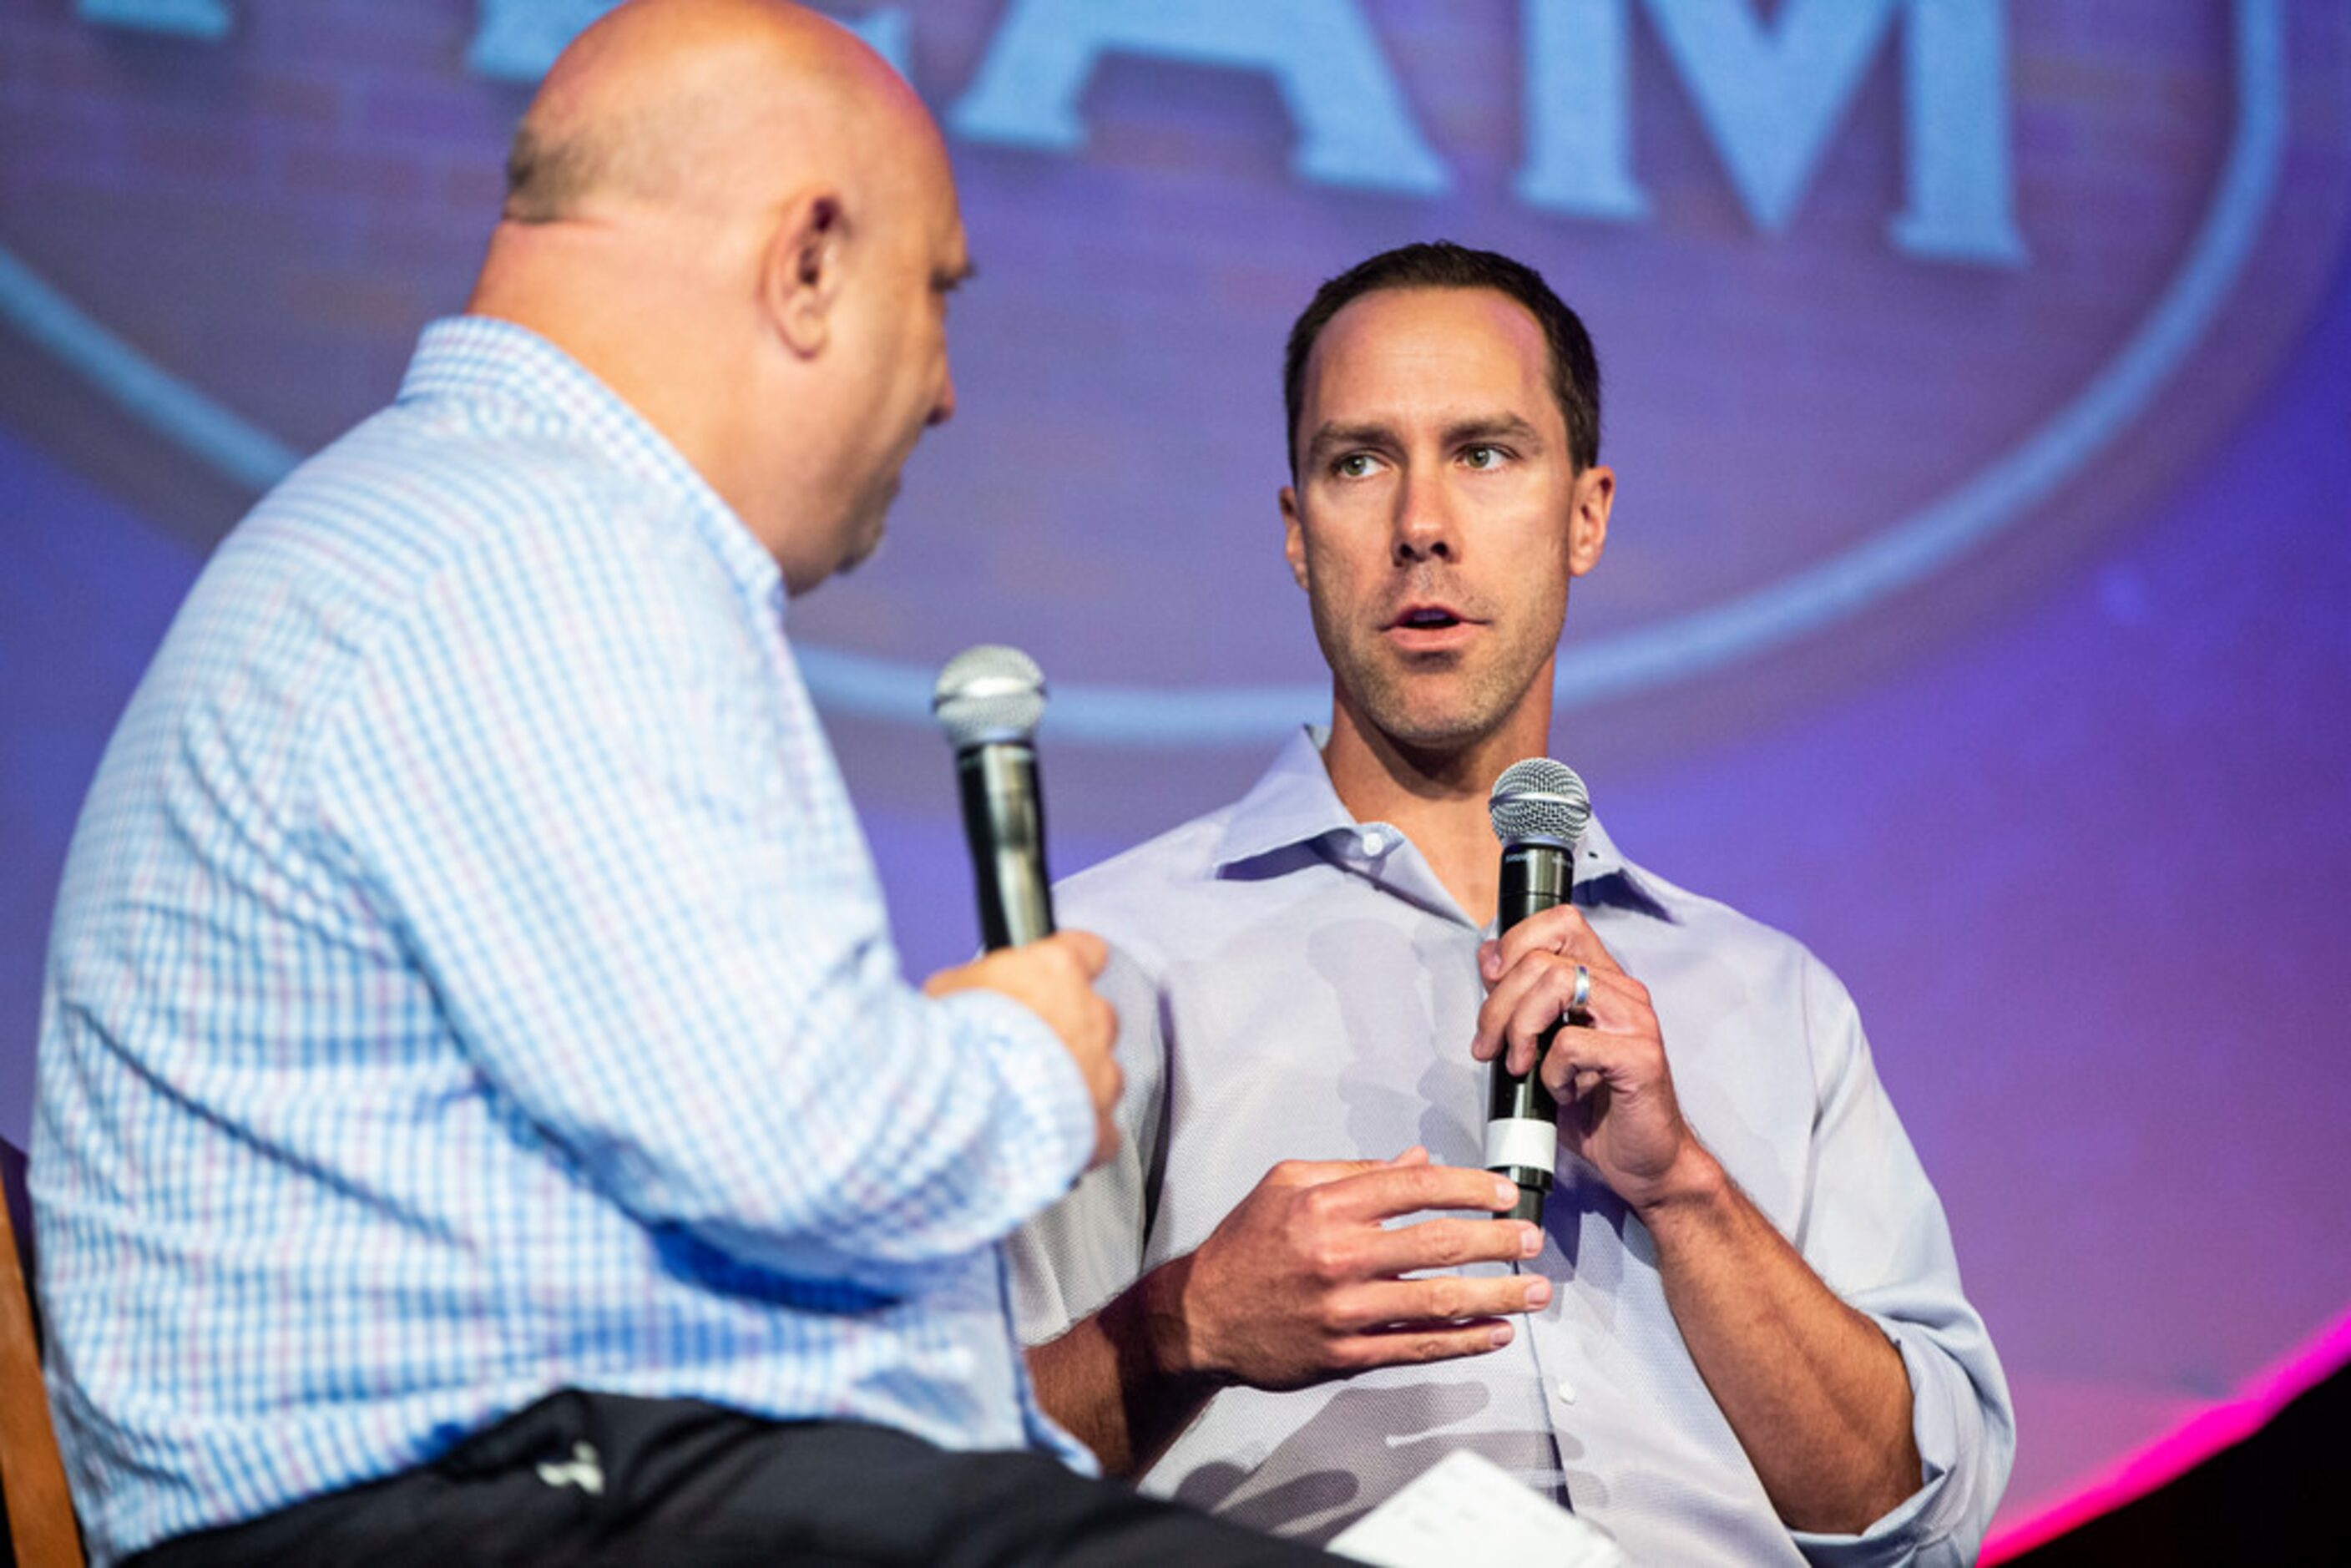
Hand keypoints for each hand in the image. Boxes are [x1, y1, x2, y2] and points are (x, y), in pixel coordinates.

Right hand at [926, 931, 1120, 1168]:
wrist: (967, 1100)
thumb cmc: (956, 1041)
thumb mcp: (949, 991)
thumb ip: (977, 989)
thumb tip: (965, 995)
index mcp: (1057, 971)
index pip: (1086, 952)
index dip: (1069, 968)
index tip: (1057, 977)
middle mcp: (1090, 1016)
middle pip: (1095, 1016)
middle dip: (1068, 1032)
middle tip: (1028, 1049)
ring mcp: (1101, 1069)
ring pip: (1103, 1072)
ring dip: (1077, 1082)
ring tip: (1034, 1099)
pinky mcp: (1099, 1123)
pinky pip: (1104, 1129)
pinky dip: (1085, 1134)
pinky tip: (1055, 1138)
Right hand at [1156, 1149, 1547, 1390]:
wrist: (1200, 1317)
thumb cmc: (1245, 1245)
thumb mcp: (1286, 1185)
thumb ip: (1353, 1171)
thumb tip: (1418, 1161)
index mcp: (1326, 1204)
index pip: (1416, 1187)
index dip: (1470, 1188)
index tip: (1504, 1194)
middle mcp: (1338, 1254)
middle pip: (1439, 1242)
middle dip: (1498, 1240)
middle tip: (1534, 1238)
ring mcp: (1344, 1309)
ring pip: (1438, 1300)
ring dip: (1497, 1295)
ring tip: (1536, 1291)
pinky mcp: (1345, 1355)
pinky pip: (1417, 1348)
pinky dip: (1464, 1342)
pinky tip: (1496, 1333)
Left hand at [1472, 906, 1717, 1214]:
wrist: (1644, 1162)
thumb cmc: (1594, 1108)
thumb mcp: (1543, 1048)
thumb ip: (1521, 1003)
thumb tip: (1489, 959)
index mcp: (1602, 981)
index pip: (1560, 922)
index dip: (1516, 943)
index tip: (1491, 983)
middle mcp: (1623, 991)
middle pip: (1542, 959)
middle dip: (1497, 1005)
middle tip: (1488, 1048)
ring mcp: (1636, 1021)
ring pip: (1557, 986)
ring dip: (1520, 1029)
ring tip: (1519, 1066)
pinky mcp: (1640, 1057)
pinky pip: (1573, 1043)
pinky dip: (1551, 1071)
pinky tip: (1561, 1092)